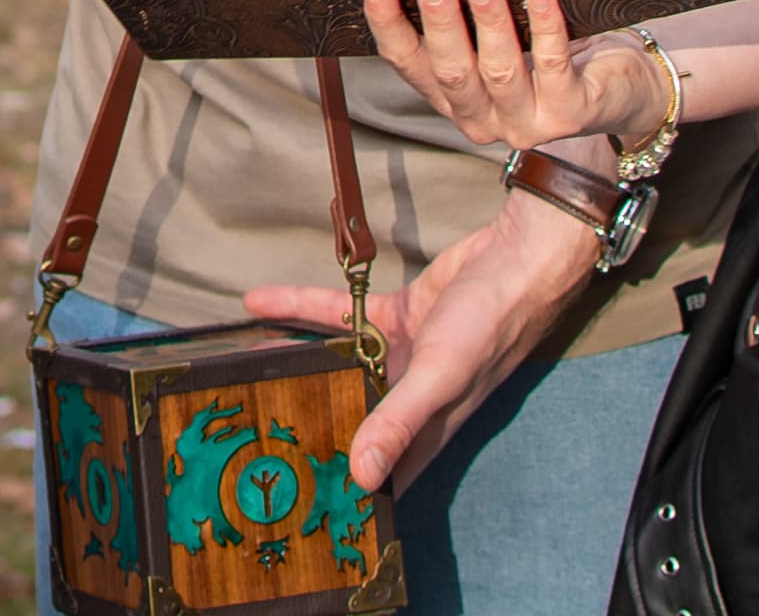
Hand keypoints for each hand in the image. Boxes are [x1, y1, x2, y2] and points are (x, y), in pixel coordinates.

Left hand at [248, 189, 594, 493]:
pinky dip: (301, 308)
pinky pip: (341, 316)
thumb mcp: (440, 375)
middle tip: (252, 428)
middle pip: (351, 418)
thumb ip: (399, 420)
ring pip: (338, 365)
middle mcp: (411, 396)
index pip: (382, 472)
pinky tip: (259, 302)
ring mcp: (403, 355)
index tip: (299, 501)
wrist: (517, 257)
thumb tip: (363, 477)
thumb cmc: (489, 323)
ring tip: (242, 363)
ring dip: (295, 361)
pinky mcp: (398, 316)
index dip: (345, 489)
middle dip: (307, 422)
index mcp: (428, 427)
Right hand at [366, 0, 649, 151]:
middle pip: (451, 72)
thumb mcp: (500, 42)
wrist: (620, 94)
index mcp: (455, 99)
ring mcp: (526, 122)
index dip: (388, 24)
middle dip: (439, 23)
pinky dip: (545, 29)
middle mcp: (484, 118)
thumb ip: (469, 23)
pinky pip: (554, 67)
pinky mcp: (569, 115)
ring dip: (488, 24)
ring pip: (499, 71)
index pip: (409, 63)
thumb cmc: (552, 57)